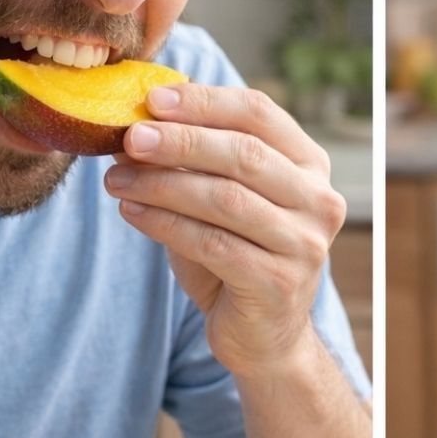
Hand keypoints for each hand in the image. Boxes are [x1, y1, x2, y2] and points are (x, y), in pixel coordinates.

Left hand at [103, 84, 345, 373]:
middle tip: (129, 138)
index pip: (259, 114)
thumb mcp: (217, 199)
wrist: (263, 337)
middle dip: (180, 140)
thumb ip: (190, 162)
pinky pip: (213, 243)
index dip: (205, 102)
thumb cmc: (236, 256)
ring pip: (225, 198)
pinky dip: (165, 224)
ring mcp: (305, 243)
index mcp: (310, 164)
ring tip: (117, 179)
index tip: (152, 100)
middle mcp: (319, 199)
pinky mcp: (279, 282)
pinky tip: (132, 212)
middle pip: (244, 154)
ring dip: (163, 184)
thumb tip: (132, 123)